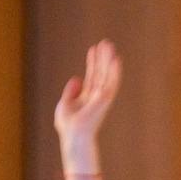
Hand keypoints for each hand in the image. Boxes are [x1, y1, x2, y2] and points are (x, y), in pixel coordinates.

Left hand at [54, 39, 121, 171]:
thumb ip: (70, 92)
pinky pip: (111, 82)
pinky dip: (114, 71)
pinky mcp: (104, 99)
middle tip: (106, 43)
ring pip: (107, 75)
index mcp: (87, 97)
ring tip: (109, 46)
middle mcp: (96, 96)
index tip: (93, 49)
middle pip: (101, 73)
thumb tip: (76, 78)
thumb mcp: (65, 104)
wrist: (73, 136)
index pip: (92, 76)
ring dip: (109, 61)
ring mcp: (101, 98)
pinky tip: (115, 60)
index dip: (92, 63)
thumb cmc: (68, 126)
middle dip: (103, 59)